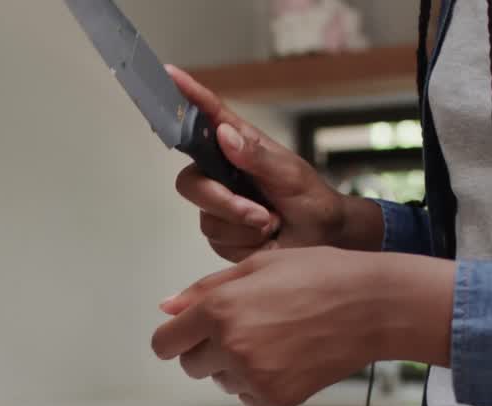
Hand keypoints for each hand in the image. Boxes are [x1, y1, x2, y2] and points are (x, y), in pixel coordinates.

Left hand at [152, 248, 385, 405]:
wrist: (373, 306)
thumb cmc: (320, 276)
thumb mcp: (257, 267)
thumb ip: (204, 291)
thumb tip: (167, 308)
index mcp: (219, 309)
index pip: (165, 343)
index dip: (174, 337)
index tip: (186, 335)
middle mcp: (230, 346)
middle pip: (189, 365)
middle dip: (205, 349)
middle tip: (243, 328)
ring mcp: (253, 376)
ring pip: (219, 380)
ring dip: (233, 365)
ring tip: (272, 338)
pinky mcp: (275, 397)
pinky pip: (246, 396)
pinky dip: (257, 382)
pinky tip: (286, 356)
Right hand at [167, 66, 353, 261]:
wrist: (321, 236)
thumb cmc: (309, 197)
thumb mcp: (289, 173)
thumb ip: (256, 156)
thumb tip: (224, 135)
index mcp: (237, 145)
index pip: (207, 117)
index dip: (187, 97)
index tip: (170, 75)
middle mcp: (220, 172)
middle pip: (191, 183)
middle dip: (223, 203)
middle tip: (260, 215)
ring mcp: (218, 204)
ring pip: (207, 218)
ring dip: (243, 226)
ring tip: (271, 223)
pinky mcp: (220, 233)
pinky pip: (217, 240)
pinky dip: (245, 243)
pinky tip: (264, 237)